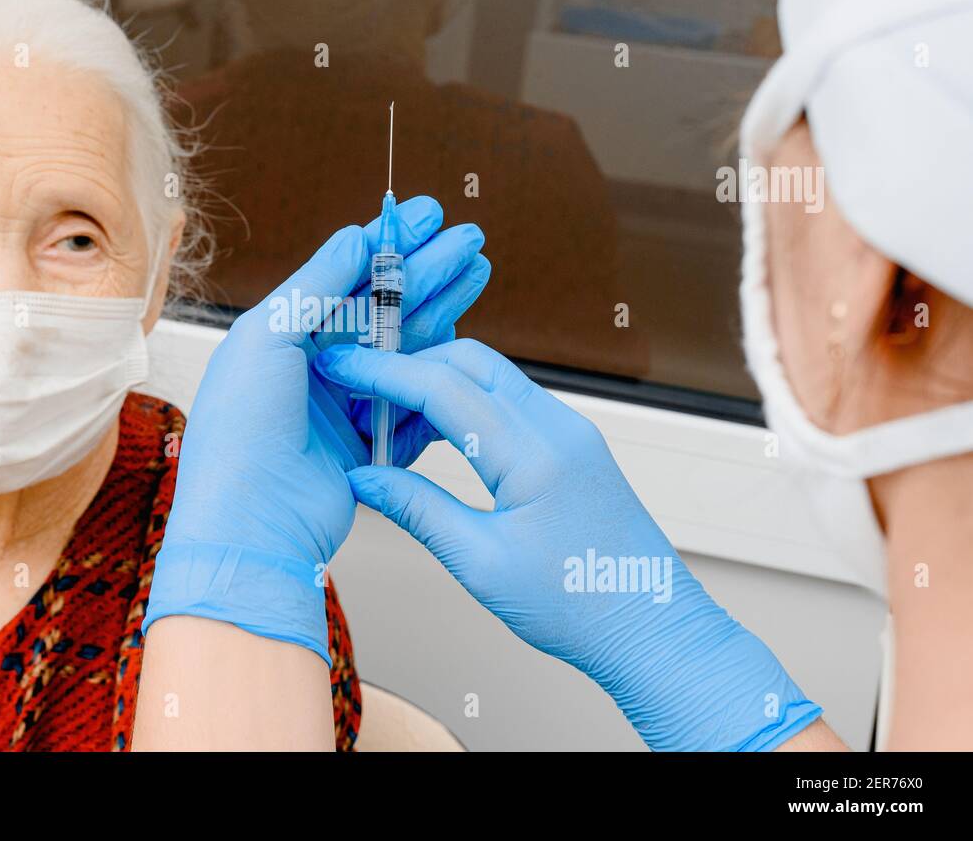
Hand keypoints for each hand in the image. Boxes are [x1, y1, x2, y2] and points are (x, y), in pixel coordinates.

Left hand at [142, 211, 488, 663]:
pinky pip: (413, 400)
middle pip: (383, 307)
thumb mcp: (268, 338)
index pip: (344, 277)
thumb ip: (317, 284)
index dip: (388, 243)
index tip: (428, 214)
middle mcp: (313, 367)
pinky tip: (465, 339)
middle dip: (428, 270)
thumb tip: (355, 236)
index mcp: (282, 335)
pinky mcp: (370, 444)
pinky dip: (438, 370)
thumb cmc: (240, 433)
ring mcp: (344, 406)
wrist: (252, 526)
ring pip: (405, 347)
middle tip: (468, 239)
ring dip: (442, 309)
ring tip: (477, 272)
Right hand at [314, 338, 821, 749]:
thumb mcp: (480, 563)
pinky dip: (463, 406)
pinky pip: (508, 402)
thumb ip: (416, 508)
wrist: (651, 628)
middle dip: (406, 366)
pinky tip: (433, 441)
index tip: (337, 365)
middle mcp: (557, 426)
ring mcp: (569, 430)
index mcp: (534, 453)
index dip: (381, 371)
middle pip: (467, 360)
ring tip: (387, 426)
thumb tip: (362, 476)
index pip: (442, 385)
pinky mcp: (571, 444)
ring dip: (435, 386)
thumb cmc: (578, 606)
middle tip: (356, 392)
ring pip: (488, 377)